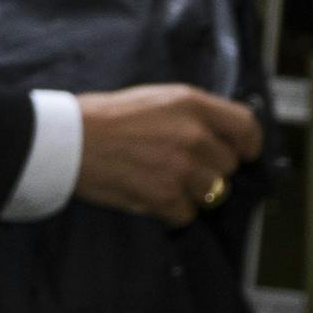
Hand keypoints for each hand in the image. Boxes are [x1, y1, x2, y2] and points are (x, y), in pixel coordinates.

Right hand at [73, 84, 260, 222]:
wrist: (65, 141)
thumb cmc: (101, 117)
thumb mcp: (153, 98)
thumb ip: (190, 113)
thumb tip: (218, 135)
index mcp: (191, 104)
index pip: (246, 127)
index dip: (247, 144)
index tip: (241, 153)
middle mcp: (193, 135)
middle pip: (228, 165)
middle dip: (209, 170)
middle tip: (178, 167)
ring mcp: (181, 168)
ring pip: (212, 192)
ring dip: (191, 192)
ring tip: (160, 181)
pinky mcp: (165, 196)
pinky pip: (187, 214)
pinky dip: (170, 211)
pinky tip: (147, 195)